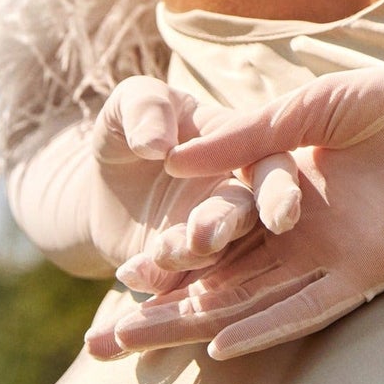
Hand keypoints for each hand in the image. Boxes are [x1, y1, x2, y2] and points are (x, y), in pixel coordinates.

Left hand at [10, 74, 303, 282]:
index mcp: (240, 148)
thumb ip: (145, 109)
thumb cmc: (128, 126)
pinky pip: (177, 281)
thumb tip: (156, 144)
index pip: (271, 168)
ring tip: (157, 251)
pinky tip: (130, 273)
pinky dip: (155, 281)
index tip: (282, 217)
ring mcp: (212, 237)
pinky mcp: (185, 269)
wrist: (101, 181)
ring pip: (214, 255)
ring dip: (187, 257)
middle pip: (245, 216)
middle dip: (225, 227)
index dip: (279, 192)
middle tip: (202, 237)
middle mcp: (235, 195)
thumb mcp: (130, 102)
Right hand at [87, 57, 383, 362]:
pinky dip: (266, 326)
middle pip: (220, 280)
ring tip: (136, 346)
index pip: (216, 232)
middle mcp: (305, 232)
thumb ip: (250, 135)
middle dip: (163, 310)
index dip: (168, 257)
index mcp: (291, 189)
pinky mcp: (370, 270)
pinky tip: (220, 345)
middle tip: (100, 342)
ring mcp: (334, 254)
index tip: (115, 276)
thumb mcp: (318, 107)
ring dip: (197, 326)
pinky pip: (308, 306)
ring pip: (251, 301)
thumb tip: (174, 156)